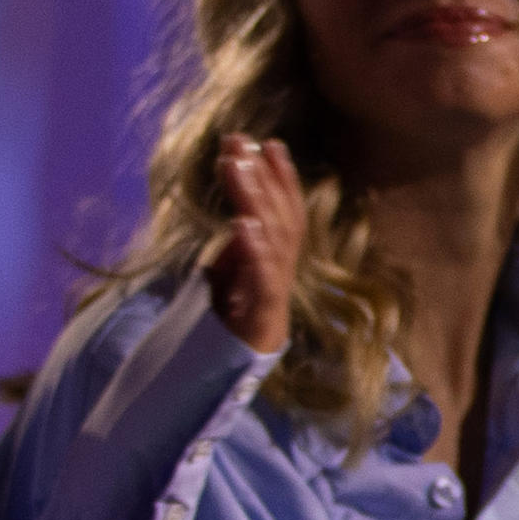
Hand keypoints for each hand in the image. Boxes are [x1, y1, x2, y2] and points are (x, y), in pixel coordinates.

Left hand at [203, 133, 308, 357]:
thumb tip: (241, 215)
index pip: (286, 211)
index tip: (268, 142)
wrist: (232, 377)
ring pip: (272, 239)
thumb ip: (237, 250)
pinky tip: (242, 224)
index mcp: (277, 261)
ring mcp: (275, 292)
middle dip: (261, 177)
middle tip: (240, 142)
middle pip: (279, 218)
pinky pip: (262, 279)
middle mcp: (283, 271)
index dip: (282, 177)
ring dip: (255, 199)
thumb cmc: (232, 326)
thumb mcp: (231, 278)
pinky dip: (254, 250)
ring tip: (237, 167)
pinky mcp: (263, 316)